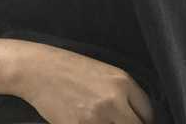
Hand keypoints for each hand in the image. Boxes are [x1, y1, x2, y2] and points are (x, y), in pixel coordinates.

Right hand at [22, 44, 154, 123]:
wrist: (38, 69)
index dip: (144, 121)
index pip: (147, 112)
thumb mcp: (102, 73)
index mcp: (123, 82)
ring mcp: (97, 117)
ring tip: (104, 122)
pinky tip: (88, 123)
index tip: (138, 123)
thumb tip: (132, 113)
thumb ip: (121, 92)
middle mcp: (115, 100)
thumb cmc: (68, 68)